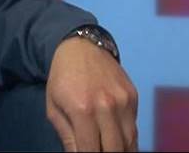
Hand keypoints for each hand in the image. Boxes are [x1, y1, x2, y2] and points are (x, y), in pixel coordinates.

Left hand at [46, 36, 137, 151]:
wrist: (81, 47)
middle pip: (115, 149)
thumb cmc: (62, 78)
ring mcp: (123, 101)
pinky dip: (127, 137)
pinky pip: (134, 126)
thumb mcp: (54, 108)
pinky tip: (118, 140)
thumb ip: (67, 136)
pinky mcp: (133, 96)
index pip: (91, 150)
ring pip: (130, 141)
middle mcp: (106, 106)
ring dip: (121, 151)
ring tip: (109, 150)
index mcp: (82, 110)